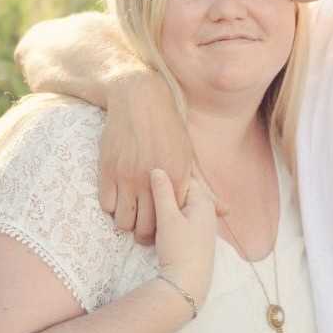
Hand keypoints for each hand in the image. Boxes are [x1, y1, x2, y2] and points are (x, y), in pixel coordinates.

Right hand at [99, 71, 191, 242]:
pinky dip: (112, 206)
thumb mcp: (190, 158)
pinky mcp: (108, 170)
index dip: (165, 229)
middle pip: (144, 228)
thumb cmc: (169, 129)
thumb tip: (226, 212)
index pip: (170, 221)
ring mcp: (128, 175)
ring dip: (127, 221)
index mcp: (177, 178)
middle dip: (145, 233)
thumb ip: (205, 189)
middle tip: (144, 226)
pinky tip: (120, 198)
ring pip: (123, 221)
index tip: (163, 227)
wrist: (141, 100)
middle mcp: (152, 179)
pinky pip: (106, 205)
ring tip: (132, 213)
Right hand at [151, 169, 217, 306]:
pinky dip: (165, 216)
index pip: (185, 176)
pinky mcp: (191, 236)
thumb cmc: (179, 249)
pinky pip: (177, 217)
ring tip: (145, 200)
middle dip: (164, 188)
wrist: (186, 284)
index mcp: (203, 200)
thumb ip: (163, 192)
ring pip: (178, 205)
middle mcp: (205, 209)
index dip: (167, 171)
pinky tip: (152, 218)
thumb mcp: (168, 218)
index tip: (148, 166)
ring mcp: (200, 223)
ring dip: (163, 204)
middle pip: (181, 190)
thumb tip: (157, 169)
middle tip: (143, 181)